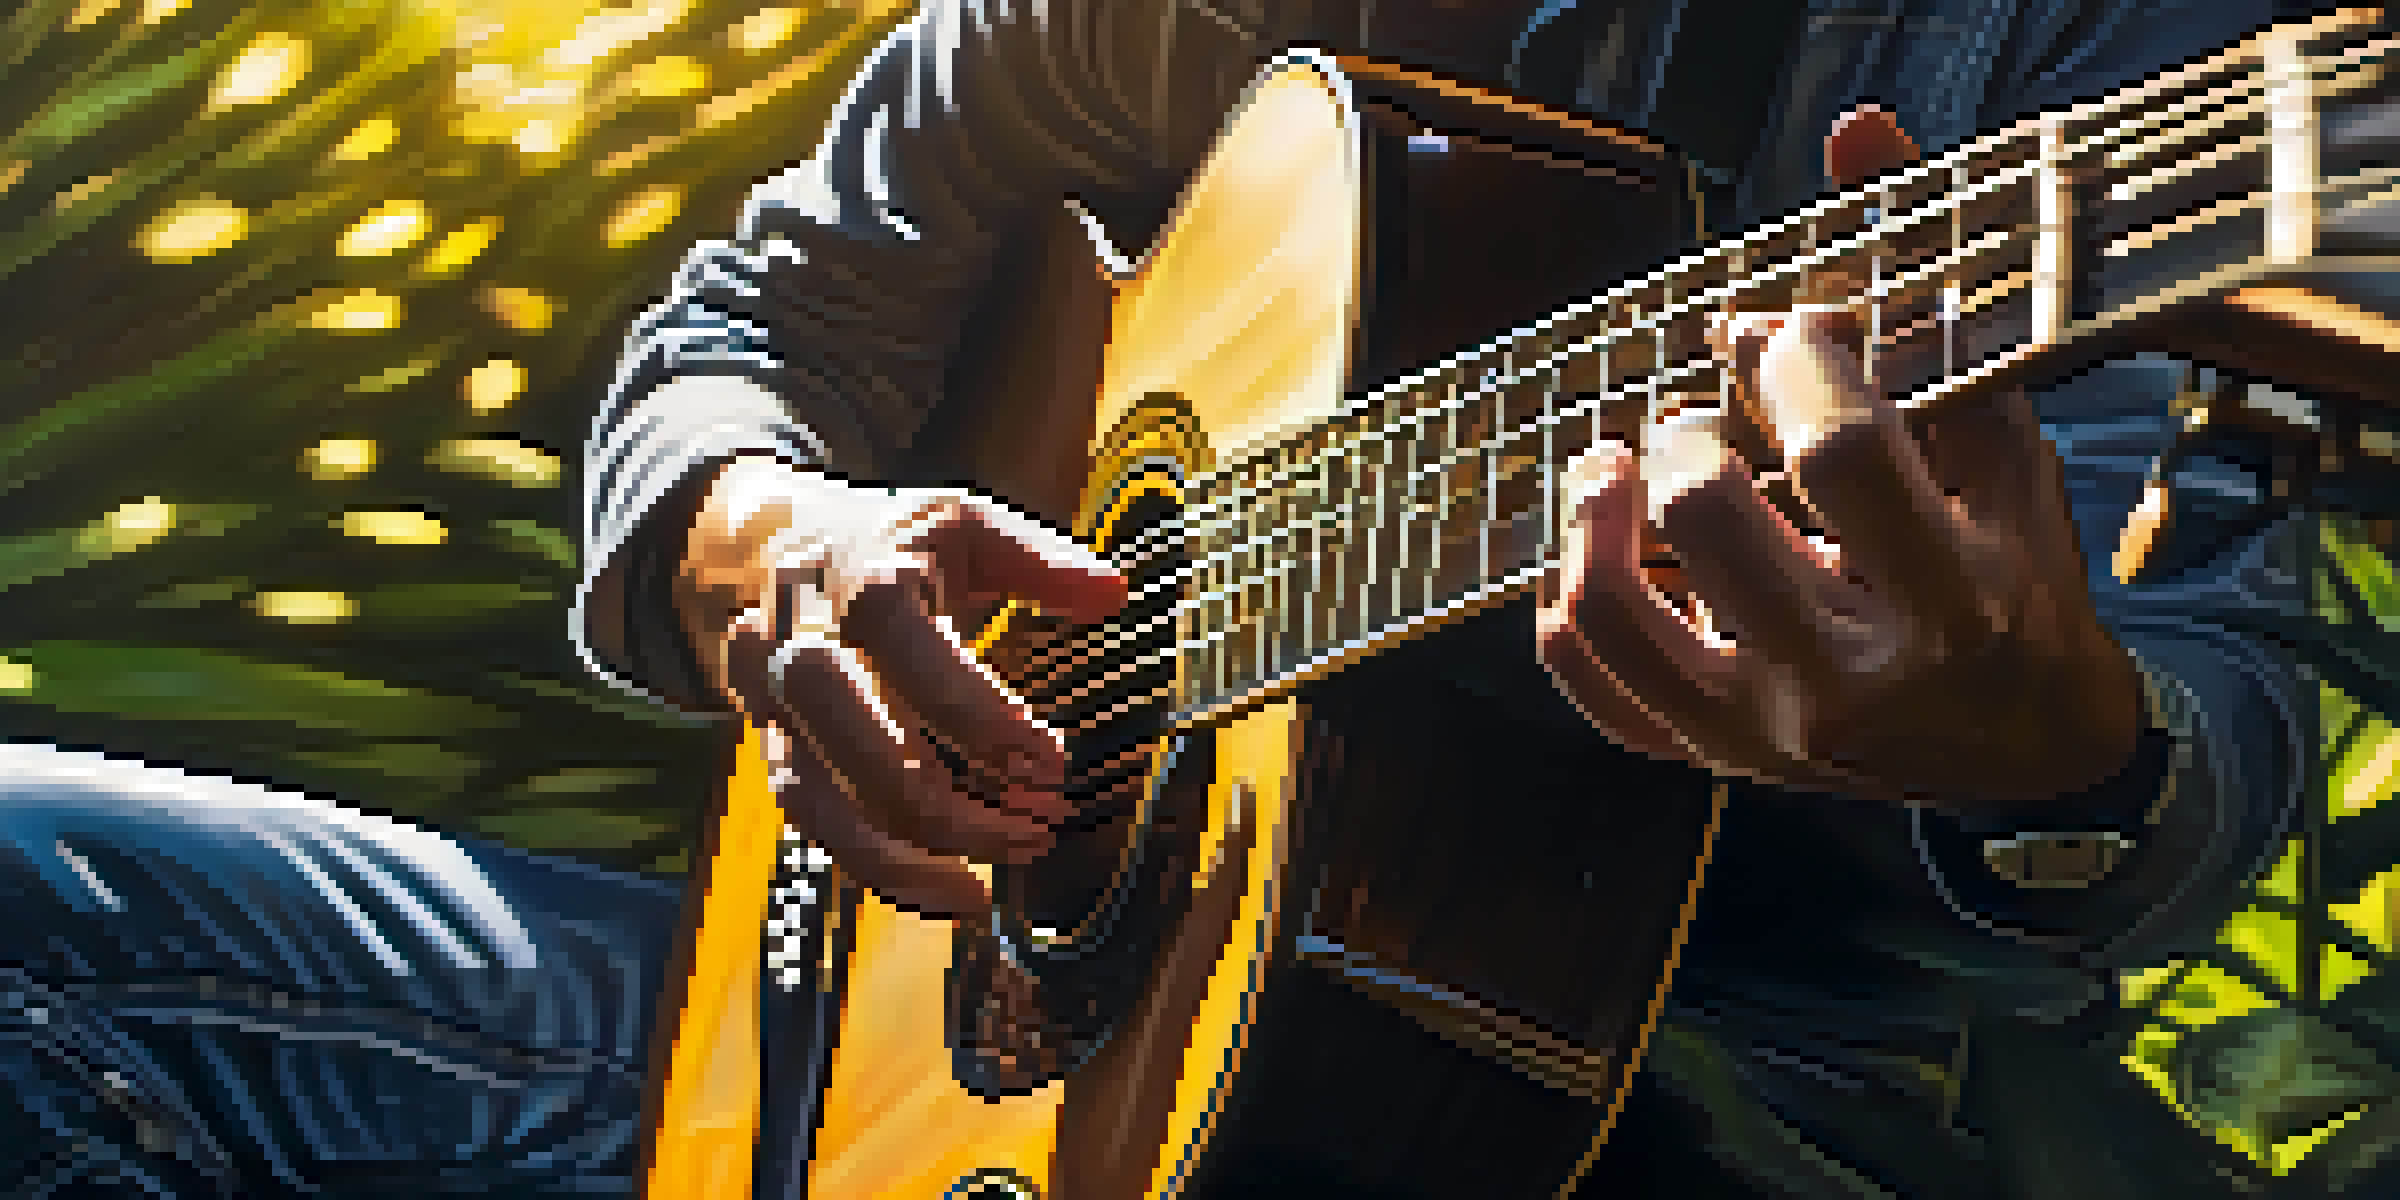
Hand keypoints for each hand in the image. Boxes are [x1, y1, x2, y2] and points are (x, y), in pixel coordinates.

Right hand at [677, 455, 1127, 918]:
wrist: (771, 543)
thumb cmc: (894, 542)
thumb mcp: (962, 523)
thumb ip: (1037, 556)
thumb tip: (1115, 593)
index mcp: (859, 574)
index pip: (914, 656)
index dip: (982, 717)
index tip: (1054, 763)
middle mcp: (798, 636)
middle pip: (853, 735)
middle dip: (942, 802)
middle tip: (1033, 833)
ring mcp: (769, 696)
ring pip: (816, 793)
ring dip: (901, 855)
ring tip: (984, 894)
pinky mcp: (765, 741)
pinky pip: (807, 817)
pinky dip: (872, 863)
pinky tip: (944, 890)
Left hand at [1534, 106, 2144, 811]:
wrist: (2021, 753)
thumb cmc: (2011, 582)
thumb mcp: (2003, 450)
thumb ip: (1926, 302)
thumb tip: (1854, 134)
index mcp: (1950, 595)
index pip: (1838, 453)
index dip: (1792, 365)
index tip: (1780, 340)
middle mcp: (1851, 675)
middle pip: (1710, 522)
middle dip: (1685, 435)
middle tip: (1694, 416)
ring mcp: (1767, 729)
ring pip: (1617, 615)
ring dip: (1590, 514)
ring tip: (1608, 464)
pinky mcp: (1713, 758)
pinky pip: (1592, 689)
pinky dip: (1566, 604)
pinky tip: (1590, 544)